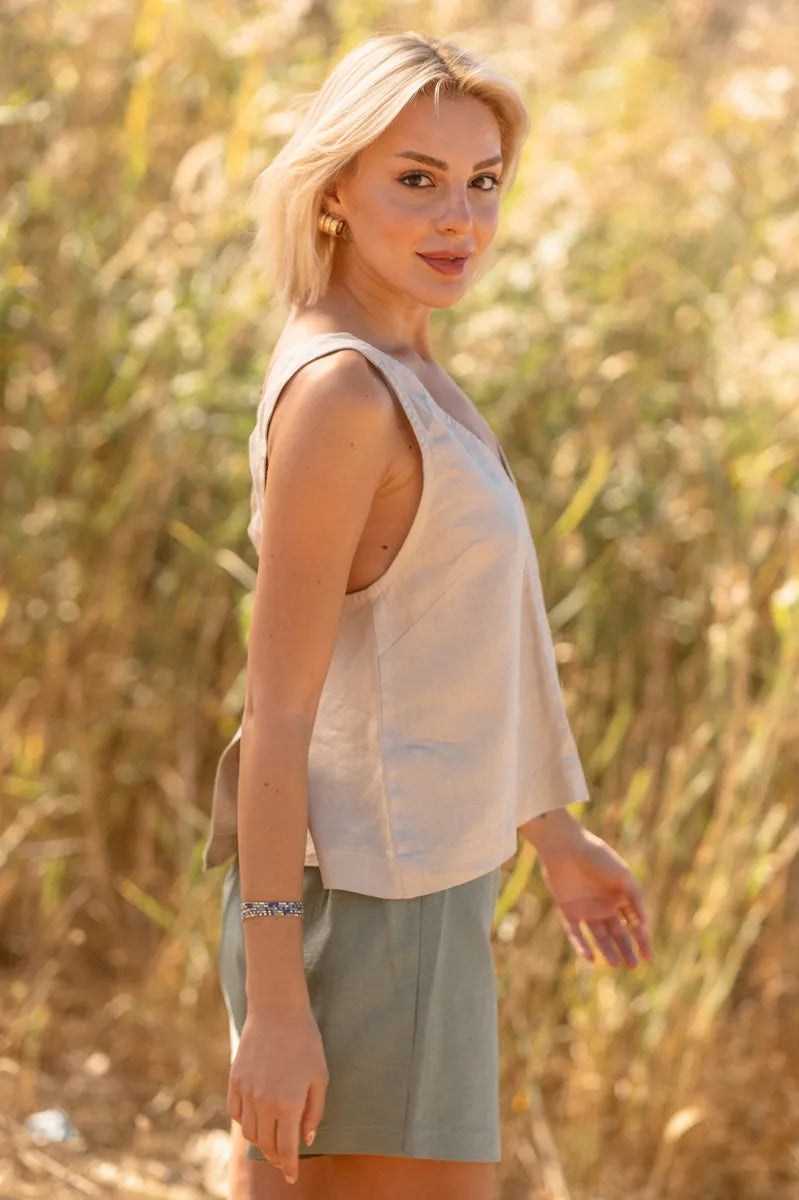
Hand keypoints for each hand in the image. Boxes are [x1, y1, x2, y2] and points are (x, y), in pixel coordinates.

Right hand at [227, 1005, 328, 1183]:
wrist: (277, 1010)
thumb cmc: (305, 1042)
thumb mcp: (320, 1077)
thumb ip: (314, 1111)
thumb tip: (306, 1139)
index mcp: (288, 1104)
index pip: (286, 1149)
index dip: (289, 1167)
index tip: (292, 1178)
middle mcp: (264, 1103)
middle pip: (266, 1144)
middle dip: (276, 1158)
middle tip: (284, 1161)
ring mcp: (246, 1092)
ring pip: (249, 1132)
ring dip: (261, 1141)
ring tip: (271, 1140)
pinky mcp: (235, 1080)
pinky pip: (236, 1113)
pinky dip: (246, 1122)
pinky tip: (256, 1119)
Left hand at [537, 828, 652, 967]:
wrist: (565, 846)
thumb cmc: (597, 857)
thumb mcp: (623, 875)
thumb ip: (636, 898)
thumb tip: (645, 923)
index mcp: (620, 896)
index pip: (634, 924)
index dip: (642, 941)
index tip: (649, 958)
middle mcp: (604, 905)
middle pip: (618, 933)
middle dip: (626, 950)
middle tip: (633, 967)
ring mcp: (586, 909)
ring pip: (599, 936)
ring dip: (607, 951)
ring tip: (615, 965)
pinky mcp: (568, 911)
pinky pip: (576, 933)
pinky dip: (582, 946)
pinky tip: (591, 958)